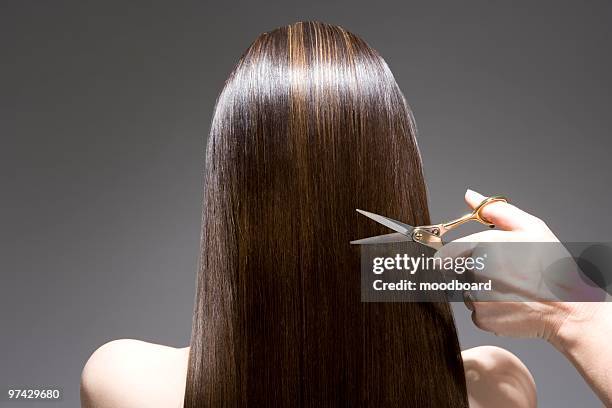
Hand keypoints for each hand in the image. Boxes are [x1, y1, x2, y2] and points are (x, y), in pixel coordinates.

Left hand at [435, 189, 602, 339]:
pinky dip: (488, 308)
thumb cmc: (552, 267)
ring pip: (466, 290)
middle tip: (503, 273)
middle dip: (474, 269)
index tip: (474, 259)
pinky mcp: (481, 319)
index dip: (459, 255)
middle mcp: (475, 272)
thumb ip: (495, 210)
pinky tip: (509, 302)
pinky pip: (475, 310)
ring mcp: (476, 298)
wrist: (569, 308)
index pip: (447, 251)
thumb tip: (470, 196)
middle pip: (458, 270)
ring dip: (481, 288)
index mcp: (484, 246)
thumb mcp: (530, 228)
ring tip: (510, 287)